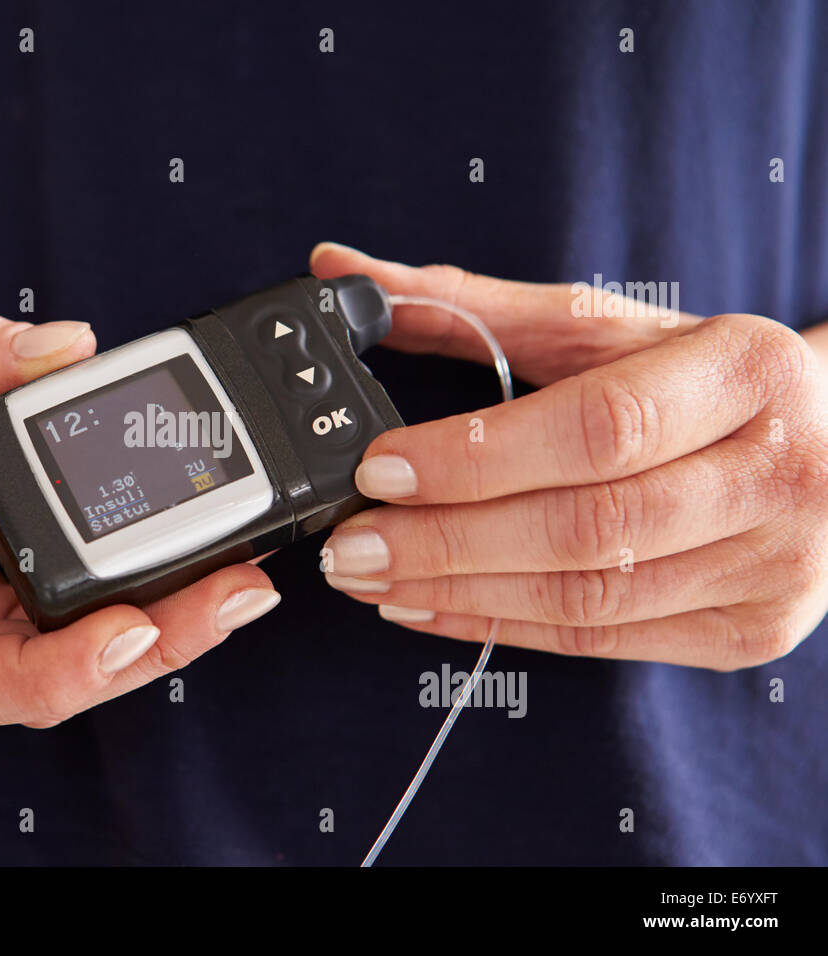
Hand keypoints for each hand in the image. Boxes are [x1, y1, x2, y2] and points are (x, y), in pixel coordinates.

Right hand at [0, 311, 278, 730]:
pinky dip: (140, 604)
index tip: (133, 630)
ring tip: (240, 585)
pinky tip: (197, 570)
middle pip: (44, 684)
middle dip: (151, 647)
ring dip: (163, 633)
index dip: (52, 672)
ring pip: (72, 665)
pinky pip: (73, 627)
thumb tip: (62, 344)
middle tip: (239, 594)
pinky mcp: (0, 620)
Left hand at [311, 242, 827, 669]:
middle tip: (351, 544)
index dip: (478, 456)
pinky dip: (498, 629)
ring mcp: (774, 568)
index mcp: (747, 372)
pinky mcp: (750, 636)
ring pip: (588, 600)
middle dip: (448, 542)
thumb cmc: (698, 382)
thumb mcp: (606, 328)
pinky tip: (425, 607)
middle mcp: (780, 474)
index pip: (598, 427)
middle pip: (587, 528)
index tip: (380, 467)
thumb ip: (472, 305)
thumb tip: (340, 268)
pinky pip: (602, 644)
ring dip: (459, 594)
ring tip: (370, 577)